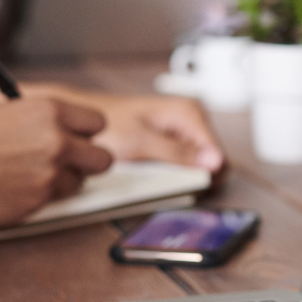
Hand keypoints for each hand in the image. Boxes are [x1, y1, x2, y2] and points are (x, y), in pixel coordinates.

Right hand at [0, 98, 114, 227]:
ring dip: (62, 183)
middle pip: (101, 158)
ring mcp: (49, 174)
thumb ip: (38, 124)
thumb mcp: (3, 115)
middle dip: (87, 163)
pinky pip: (52, 202)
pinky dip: (39, 199)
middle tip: (67, 165)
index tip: (76, 139)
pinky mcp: (36, 203)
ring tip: (29, 177)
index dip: (85, 134)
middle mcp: (57, 140)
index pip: (96, 123)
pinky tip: (11, 190)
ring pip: (79, 183)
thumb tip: (60, 133)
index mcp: (47, 110)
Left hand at [49, 91, 224, 172]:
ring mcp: (182, 134)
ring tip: (154, 178)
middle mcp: (191, 122)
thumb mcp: (142, 142)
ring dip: (180, 180)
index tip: (184, 187)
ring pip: (197, 169)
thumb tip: (213, 161)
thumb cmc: (107, 126)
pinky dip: (171, 177)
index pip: (218, 157)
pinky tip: (153, 176)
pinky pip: (183, 168)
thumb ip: (178, 153)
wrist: (83, 124)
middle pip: (211, 164)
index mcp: (190, 114)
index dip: (204, 177)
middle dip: (192, 179)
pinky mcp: (172, 147)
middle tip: (164, 183)